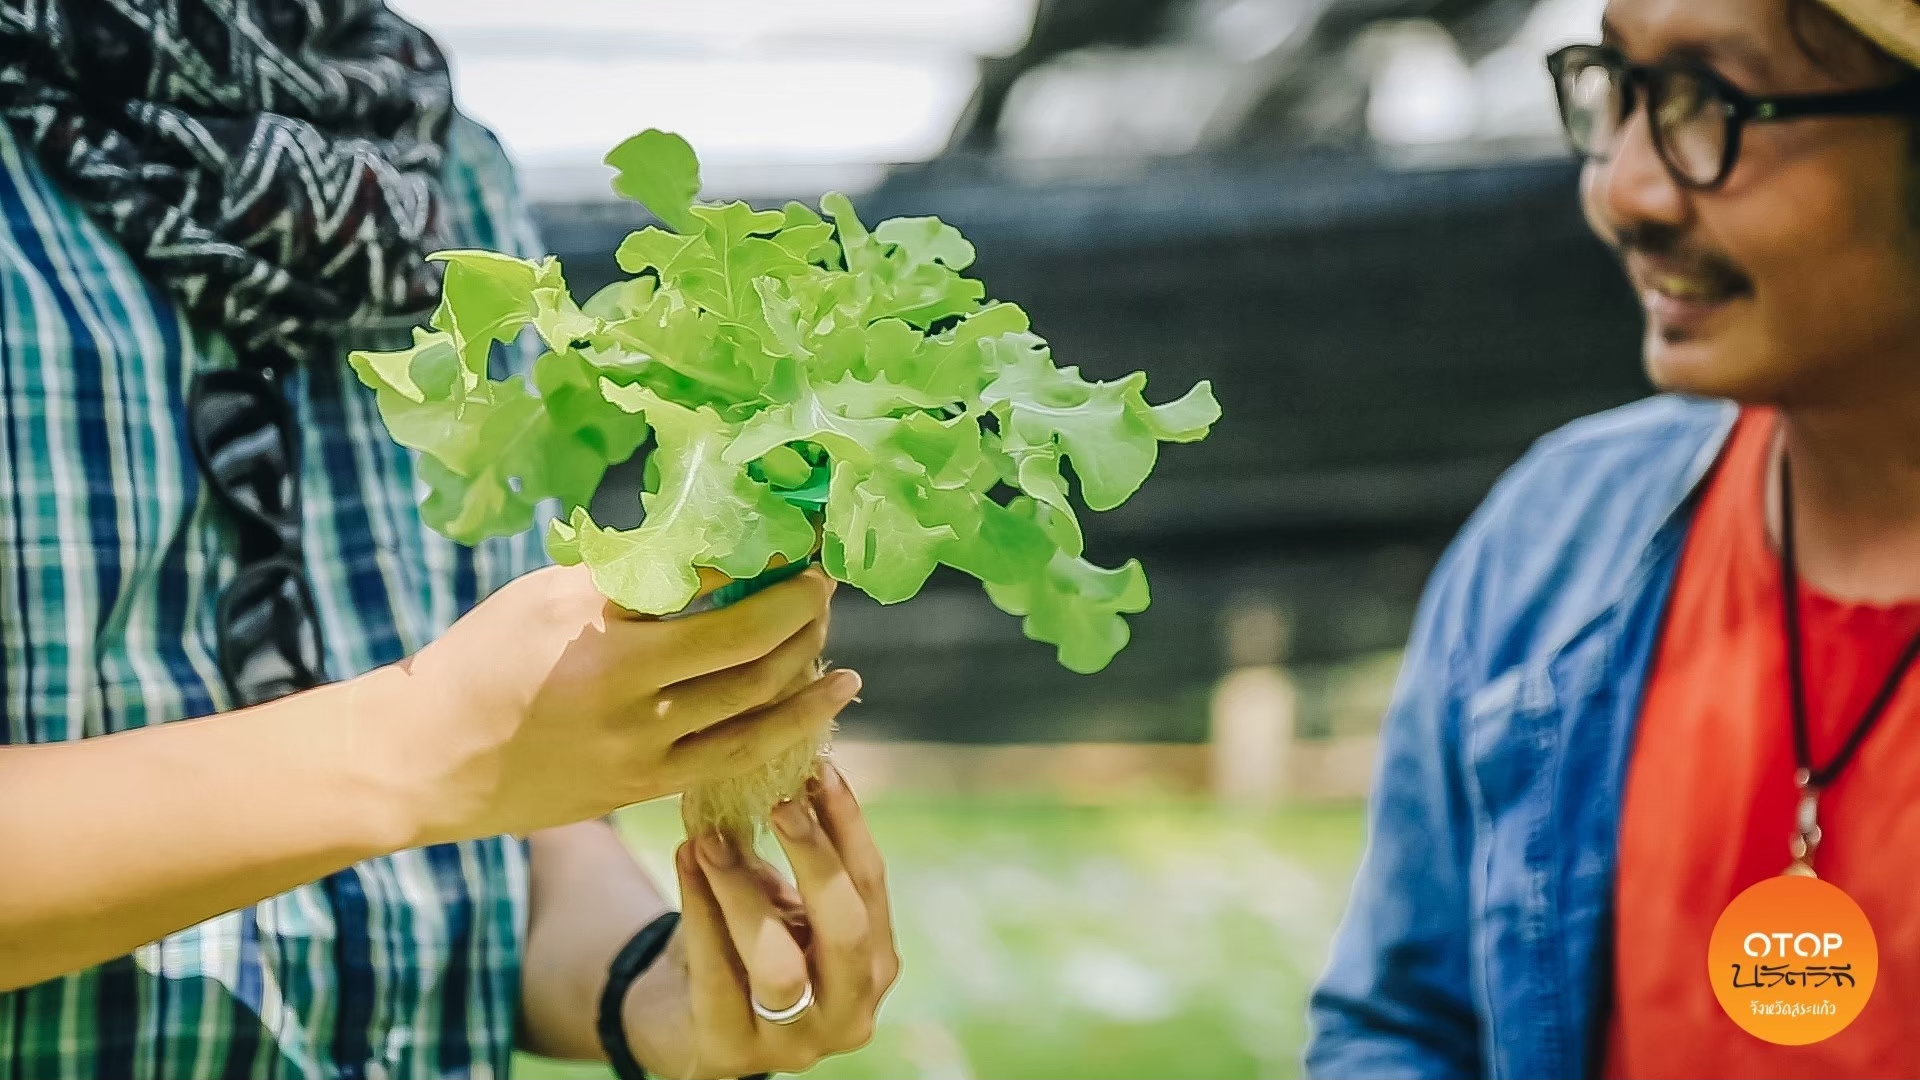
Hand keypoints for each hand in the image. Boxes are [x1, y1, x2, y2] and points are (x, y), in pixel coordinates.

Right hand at [359, 563, 856, 845]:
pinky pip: (738, 756)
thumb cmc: (483, 659)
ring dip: (807, 666)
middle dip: (801, 610)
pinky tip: (826, 700)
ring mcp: (641, 749)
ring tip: (832, 638)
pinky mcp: (646, 788)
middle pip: (750, 646)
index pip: (713, 588)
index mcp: (601, 631)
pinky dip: (792, 726)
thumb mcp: (545, 595)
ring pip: (756, 705)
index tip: (798, 542)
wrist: (425, 760)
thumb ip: (627, 576)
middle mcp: (628, 692)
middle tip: (822, 583)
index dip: (769, 564)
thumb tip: (712, 546)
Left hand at [624, 762, 899, 1079]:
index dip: (847, 824)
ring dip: (743, 892)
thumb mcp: (776, 893)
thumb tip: (784, 759)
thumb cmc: (744, 939)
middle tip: (780, 802)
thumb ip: (789, 849)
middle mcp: (849, 1012)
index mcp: (874, 964)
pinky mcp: (730, 1056)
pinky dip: (699, 910)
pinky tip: (685, 858)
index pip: (871, 885)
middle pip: (846, 928)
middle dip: (815, 859)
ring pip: (778, 964)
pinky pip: (715, 977)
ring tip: (710, 837)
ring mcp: (793, 1045)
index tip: (818, 768)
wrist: (680, 1014)